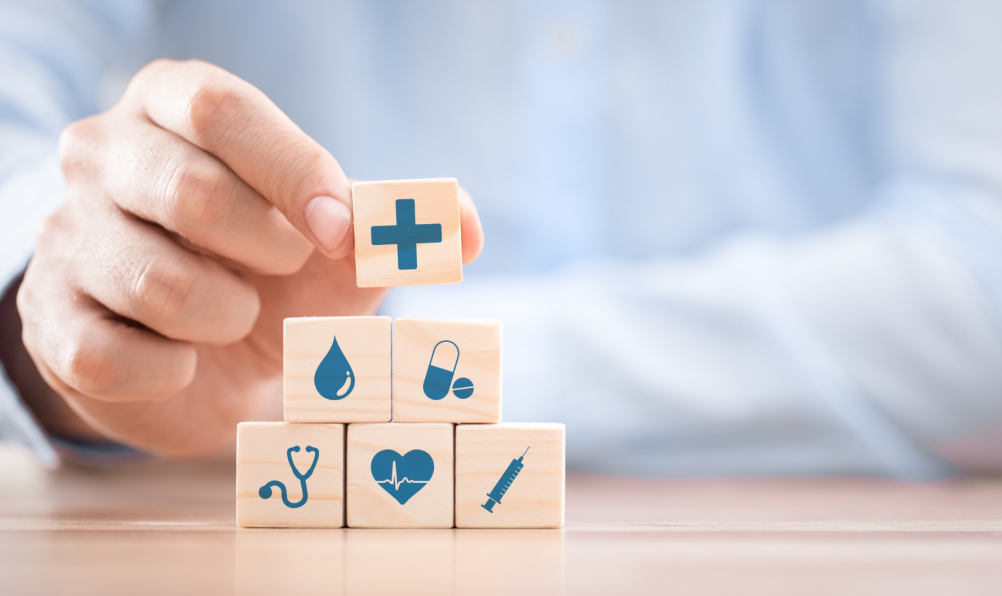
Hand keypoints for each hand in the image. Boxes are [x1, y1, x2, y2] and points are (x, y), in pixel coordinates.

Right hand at [16, 59, 483, 456]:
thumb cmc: (274, 276)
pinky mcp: (51, 321)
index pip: (221, 110)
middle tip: (283, 271)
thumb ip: (395, 225)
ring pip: (157, 283)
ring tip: (235, 314)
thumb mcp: (338, 244)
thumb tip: (464, 227)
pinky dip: (175, 371)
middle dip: (266, 250)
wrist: (206, 356)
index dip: (294, 173)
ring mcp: (66, 238)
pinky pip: (115, 356)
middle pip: (188, 190)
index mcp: (173, 109)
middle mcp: (103, 156)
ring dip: (227, 318)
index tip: (340, 231)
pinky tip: (184, 357)